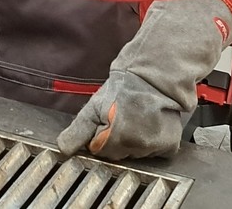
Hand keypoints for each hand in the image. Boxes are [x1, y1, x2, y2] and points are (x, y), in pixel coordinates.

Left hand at [56, 70, 185, 159]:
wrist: (152, 77)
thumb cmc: (122, 89)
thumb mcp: (93, 107)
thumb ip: (78, 131)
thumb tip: (62, 149)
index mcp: (115, 139)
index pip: (98, 151)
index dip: (99, 136)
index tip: (105, 121)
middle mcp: (136, 147)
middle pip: (117, 155)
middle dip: (115, 140)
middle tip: (120, 118)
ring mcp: (153, 148)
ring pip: (135, 154)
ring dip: (134, 141)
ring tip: (136, 120)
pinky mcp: (169, 146)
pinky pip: (155, 153)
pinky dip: (152, 143)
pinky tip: (149, 126)